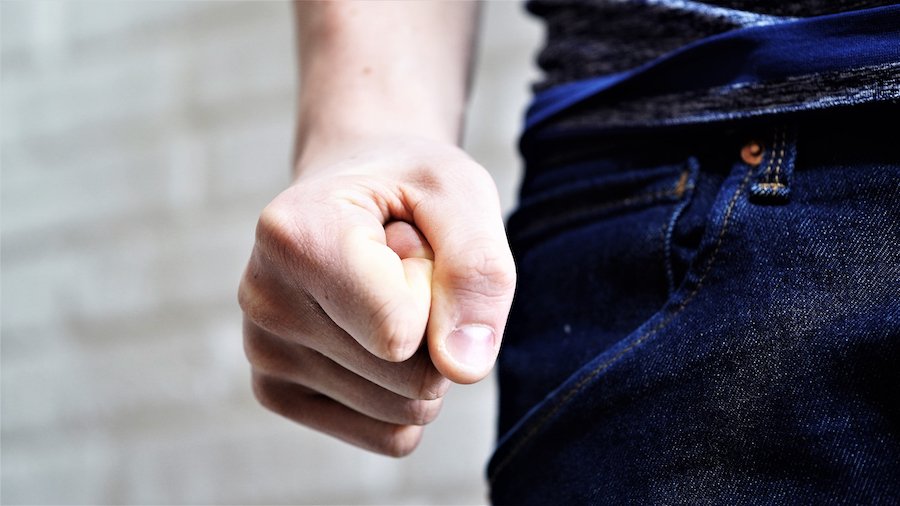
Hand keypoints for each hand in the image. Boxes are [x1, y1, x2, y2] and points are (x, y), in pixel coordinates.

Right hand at [238, 135, 515, 455]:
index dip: (437, 291)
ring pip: (405, 411)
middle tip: (404, 268)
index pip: (402, 331)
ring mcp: (263, 354)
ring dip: (425, 358)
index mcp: (295, 236)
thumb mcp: (461, 194)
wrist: (352, 197)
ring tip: (387, 293)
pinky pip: (389, 435)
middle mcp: (264, 300)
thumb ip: (477, 270)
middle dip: (437, 327)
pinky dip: (406, 393)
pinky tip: (374, 332)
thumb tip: (464, 370)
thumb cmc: (410, 189)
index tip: (409, 241)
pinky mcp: (277, 393)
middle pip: (410, 378)